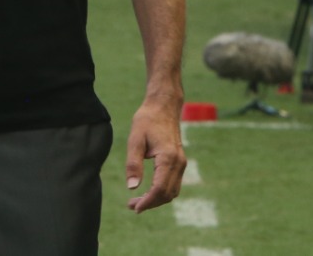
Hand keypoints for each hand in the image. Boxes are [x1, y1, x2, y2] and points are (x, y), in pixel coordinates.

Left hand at [124, 98, 185, 212]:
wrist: (163, 106)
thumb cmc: (147, 120)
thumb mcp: (135, 139)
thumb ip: (133, 163)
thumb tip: (132, 187)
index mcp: (168, 158)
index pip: (160, 189)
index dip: (148, 202)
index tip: (134, 207)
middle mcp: (178, 163)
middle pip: (167, 194)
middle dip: (150, 203)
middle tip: (131, 205)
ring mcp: (181, 163)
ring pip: (172, 191)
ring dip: (156, 200)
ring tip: (137, 201)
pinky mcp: (179, 162)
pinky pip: (173, 184)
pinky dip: (162, 193)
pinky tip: (148, 192)